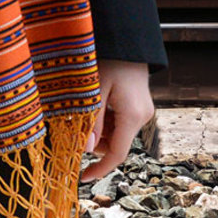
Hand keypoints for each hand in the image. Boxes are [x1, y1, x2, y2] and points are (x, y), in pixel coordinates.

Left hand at [80, 60, 154, 181]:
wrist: (128, 40)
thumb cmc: (110, 60)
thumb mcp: (95, 89)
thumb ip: (91, 120)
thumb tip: (85, 149)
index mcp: (132, 116)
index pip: (117, 154)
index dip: (99, 169)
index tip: (82, 177)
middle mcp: (142, 117)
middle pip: (116, 144)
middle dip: (95, 142)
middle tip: (74, 128)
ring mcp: (143, 111)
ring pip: (118, 134)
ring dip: (100, 131)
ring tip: (83, 112)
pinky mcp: (139, 106)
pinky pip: (121, 123)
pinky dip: (107, 121)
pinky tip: (95, 105)